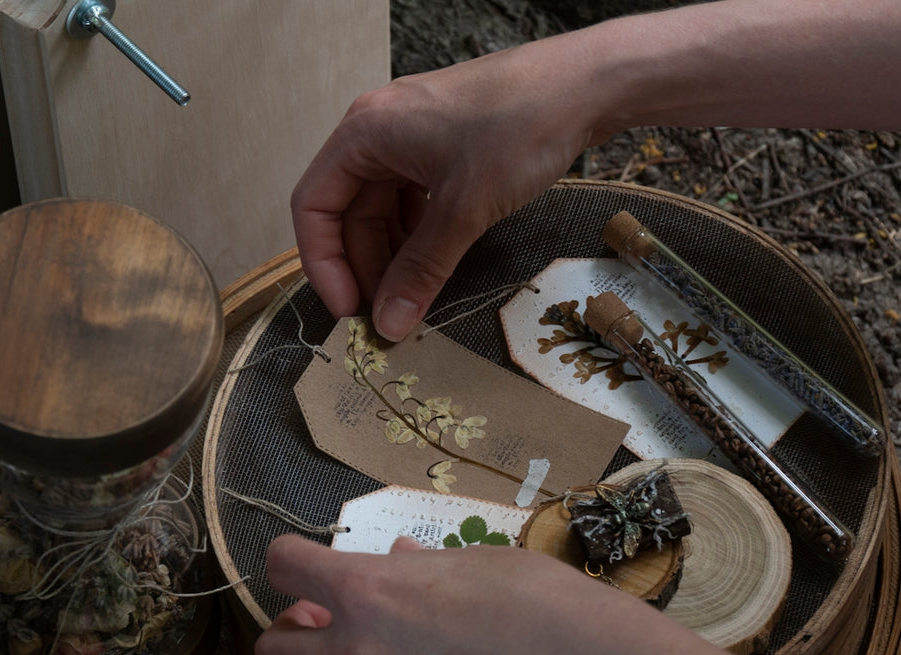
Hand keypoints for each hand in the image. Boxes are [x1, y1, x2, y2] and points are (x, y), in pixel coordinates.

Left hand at [253, 533, 635, 654]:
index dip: (289, 560)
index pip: (283, 567)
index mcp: (365, 591)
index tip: (305, 563)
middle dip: (287, 636)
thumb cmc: (530, 596)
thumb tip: (399, 558)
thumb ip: (417, 566)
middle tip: (323, 622)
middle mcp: (359, 652)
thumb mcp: (469, 560)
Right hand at [290, 37, 601, 340]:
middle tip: (387, 315)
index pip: (313, 206)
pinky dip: (419, 235)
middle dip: (364, 266)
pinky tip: (435, 264)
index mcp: (364, 132)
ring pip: (384, 208)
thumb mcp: (464, 209)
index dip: (324, 265)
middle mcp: (379, 130)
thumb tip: (389, 323)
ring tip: (412, 298)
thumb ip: (421, 270)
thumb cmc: (522, 127)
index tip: (350, 310)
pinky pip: (414, 198)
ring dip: (393, 256)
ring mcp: (413, 136)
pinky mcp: (445, 144)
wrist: (586, 85)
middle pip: (349, 211)